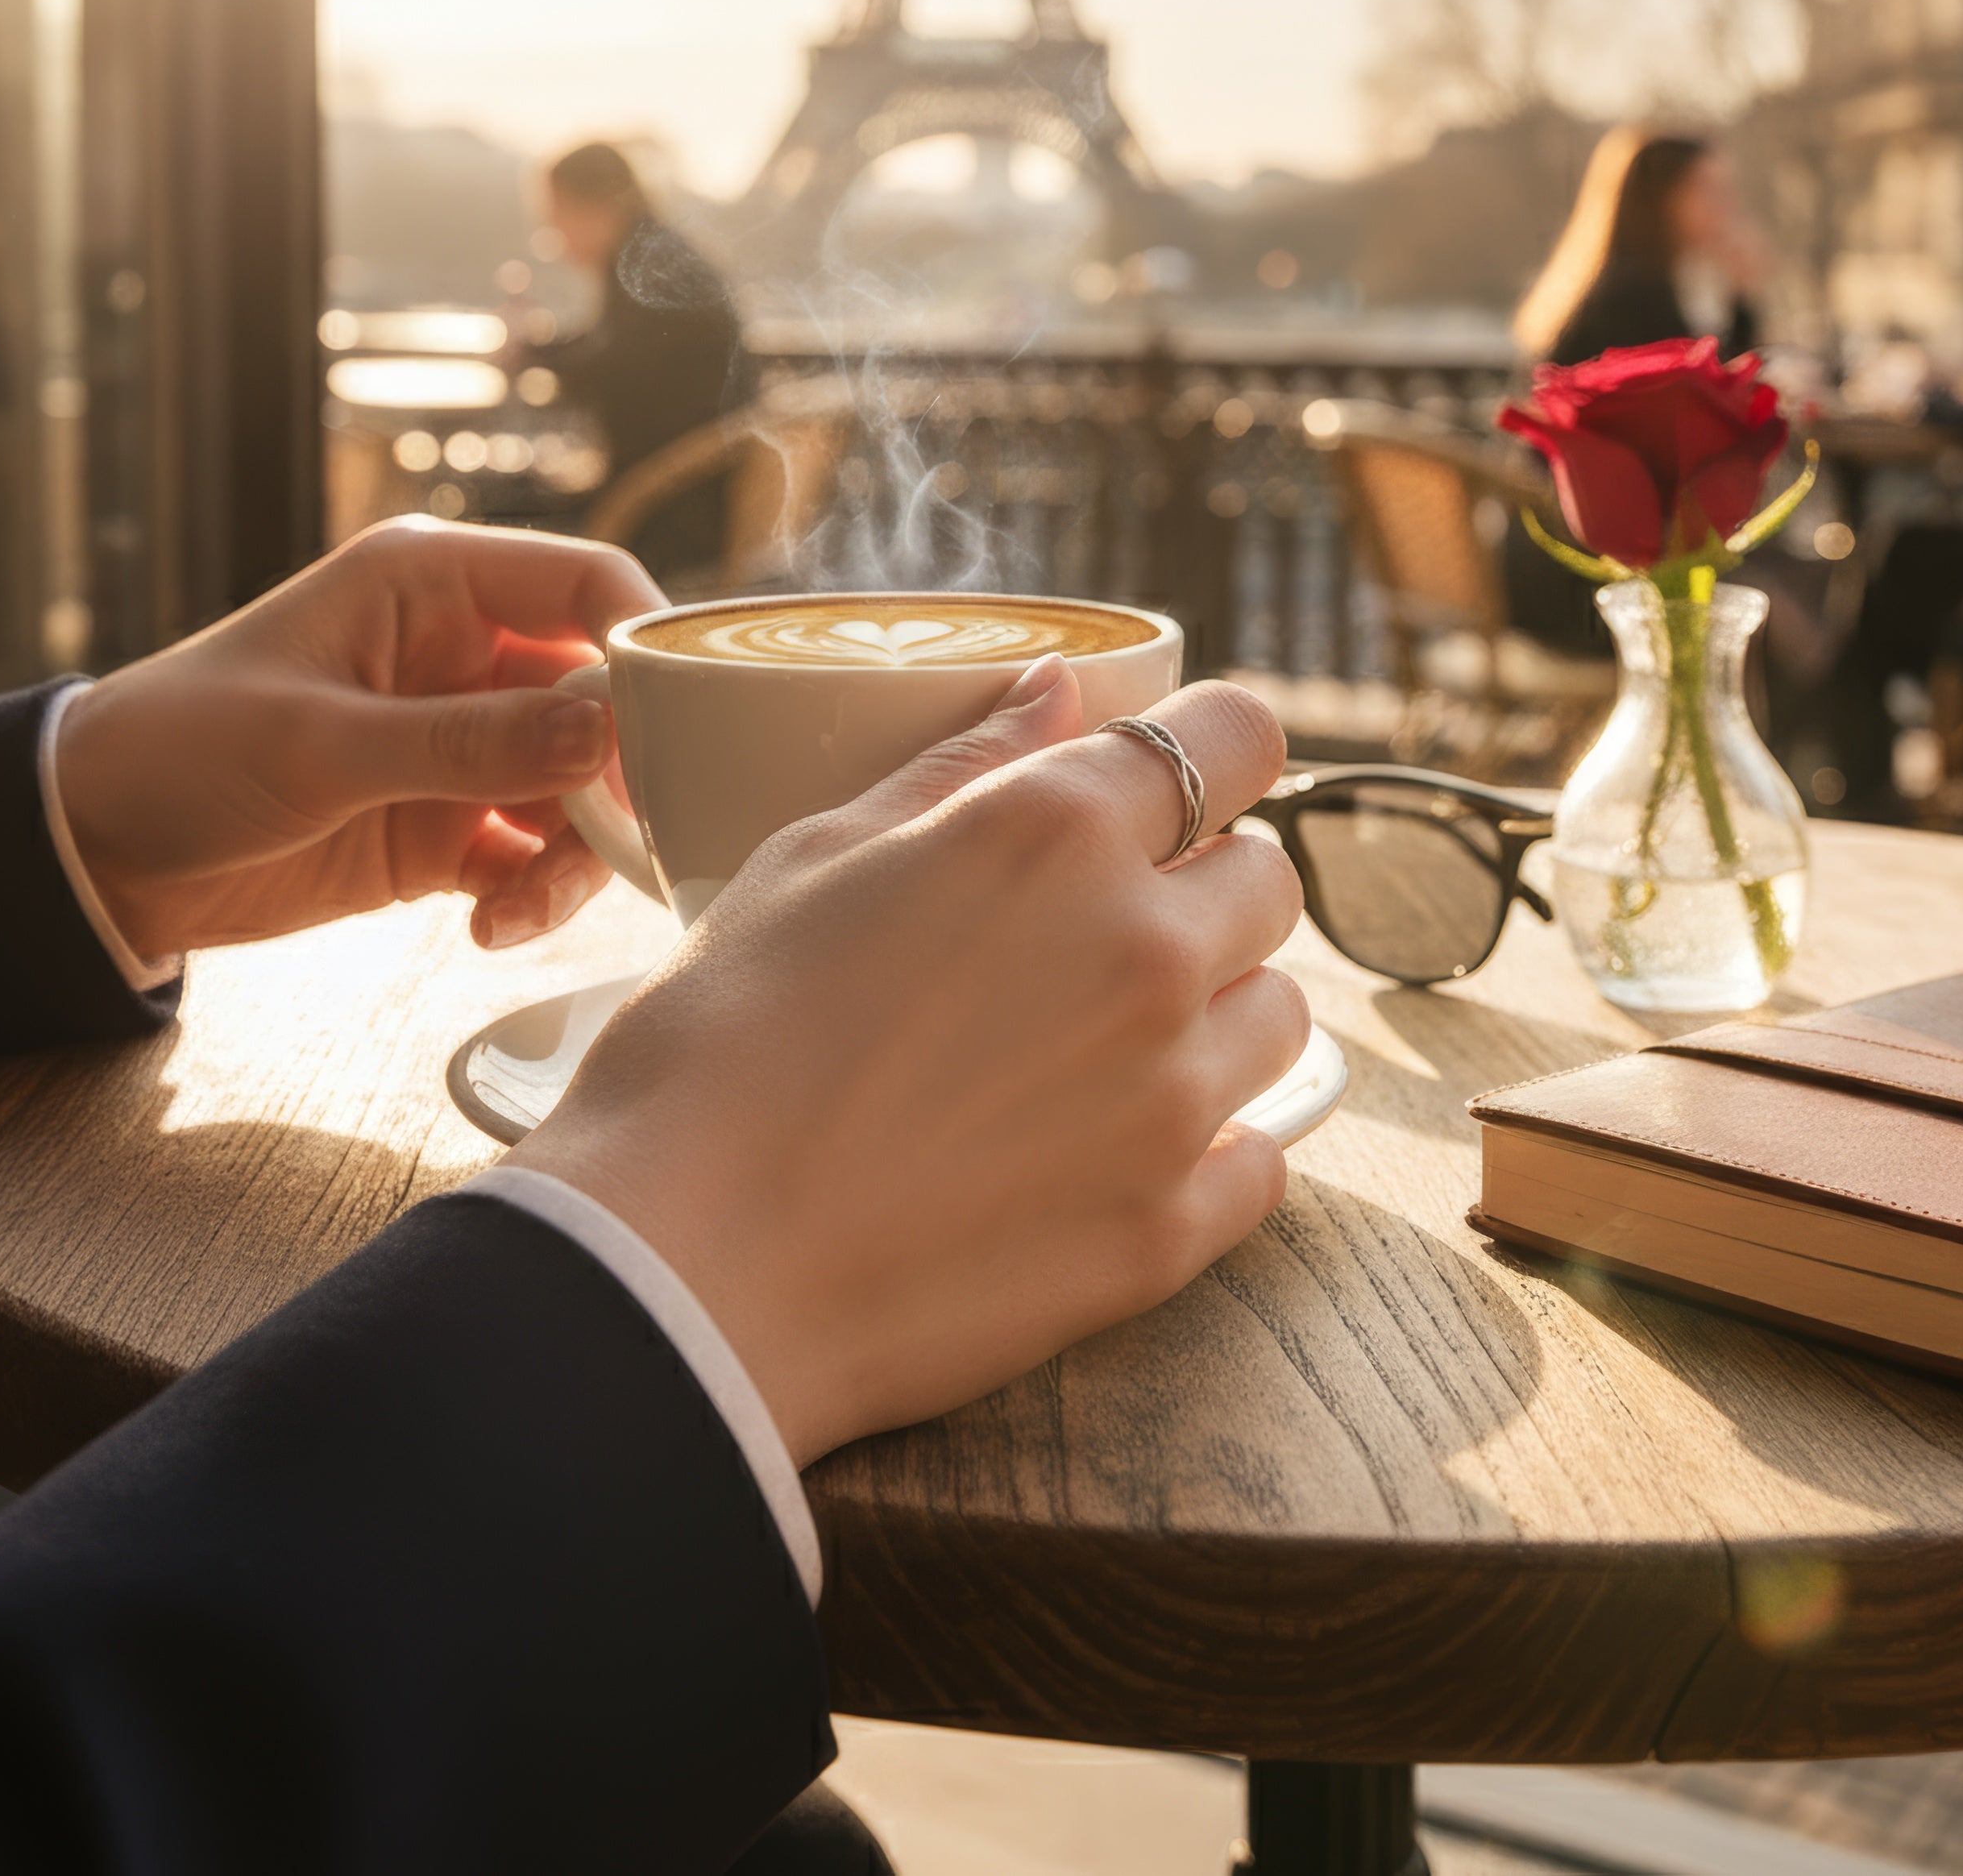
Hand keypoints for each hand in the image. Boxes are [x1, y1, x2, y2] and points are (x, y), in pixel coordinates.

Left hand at [55, 519, 662, 961]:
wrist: (91, 853)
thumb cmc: (179, 751)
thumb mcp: (320, 745)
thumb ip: (468, 742)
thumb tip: (609, 728)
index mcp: (432, 583)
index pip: (586, 584)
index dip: (644, 647)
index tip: (682, 728)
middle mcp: (463, 653)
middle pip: (602, 697)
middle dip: (623, 773)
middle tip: (628, 842)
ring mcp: (460, 743)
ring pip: (579, 786)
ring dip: (577, 851)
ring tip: (526, 908)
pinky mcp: (446, 824)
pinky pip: (532, 853)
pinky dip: (531, 895)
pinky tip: (489, 930)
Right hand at [512, 663, 1307, 1464]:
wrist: (680, 1268)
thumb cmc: (717, 1042)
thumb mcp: (815, 856)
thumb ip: (960, 766)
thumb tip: (1058, 693)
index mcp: (1057, 831)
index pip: (1238, 736)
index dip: (1215, 750)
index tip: (1177, 783)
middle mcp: (1146, 951)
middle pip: (1269, 879)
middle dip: (1203, 883)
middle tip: (1099, 926)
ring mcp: (1171, 1100)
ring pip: (1281, 1015)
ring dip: (1217, 1011)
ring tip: (1097, 1042)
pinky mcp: (1166, 1232)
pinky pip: (1260, 1158)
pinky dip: (1208, 1147)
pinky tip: (1107, 1150)